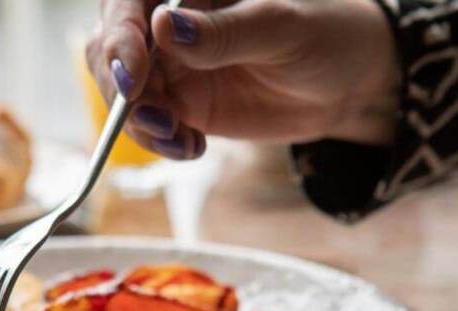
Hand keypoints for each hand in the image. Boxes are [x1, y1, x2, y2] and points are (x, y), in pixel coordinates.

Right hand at [86, 0, 400, 159]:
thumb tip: (163, 27)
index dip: (119, 37)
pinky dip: (161, 143)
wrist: (347, 82)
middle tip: (158, 121)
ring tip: (181, 141)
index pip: (128, 3)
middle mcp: (168, 23)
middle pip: (109, 49)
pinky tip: (193, 148)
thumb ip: (223, 32)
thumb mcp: (281, 28)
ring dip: (140, 124)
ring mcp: (172, 65)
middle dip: (121, 89)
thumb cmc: (324, 33)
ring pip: (123, 93)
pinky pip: (150, 125)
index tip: (134, 74)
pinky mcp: (182, 104)